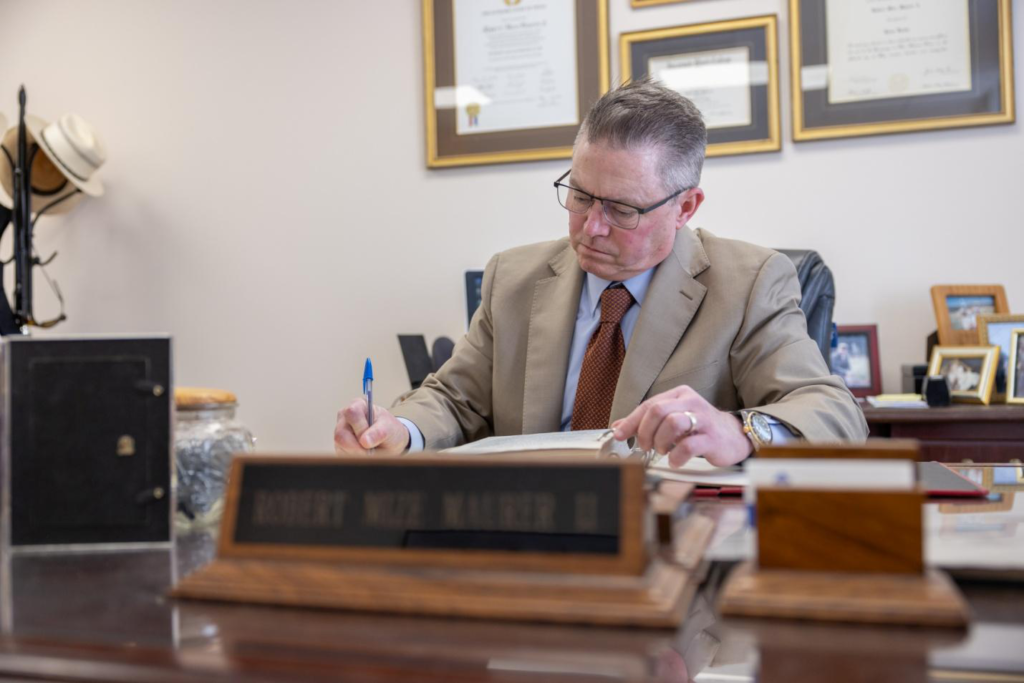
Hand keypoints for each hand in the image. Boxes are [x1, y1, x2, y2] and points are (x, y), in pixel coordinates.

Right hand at [334, 398, 409, 455]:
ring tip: (371, 451)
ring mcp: (340, 432)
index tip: (369, 440)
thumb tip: (365, 441)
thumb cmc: (389, 430)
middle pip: (341, 434)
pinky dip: (355, 458)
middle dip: (358, 447)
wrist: (390, 442)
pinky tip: (365, 454)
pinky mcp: (339, 446)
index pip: (351, 413)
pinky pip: (342, 455)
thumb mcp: (389, 428)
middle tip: (371, 451)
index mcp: (358, 405)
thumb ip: (379, 432)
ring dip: (358, 453)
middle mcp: (345, 418)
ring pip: (341, 446)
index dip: (360, 428)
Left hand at [611, 385, 751, 467]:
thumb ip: (647, 421)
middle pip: (658, 411)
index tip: (619, 435)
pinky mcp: (712, 437)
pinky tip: (675, 460)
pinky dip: (676, 456)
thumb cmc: (699, 428)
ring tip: (662, 451)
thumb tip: (618, 427)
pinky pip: (689, 445)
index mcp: (679, 395)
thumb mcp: (673, 418)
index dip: (631, 421)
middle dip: (645, 432)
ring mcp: (703, 419)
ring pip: (673, 423)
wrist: (733, 436)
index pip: (649, 404)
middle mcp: (691, 402)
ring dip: (661, 441)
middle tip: (646, 446)